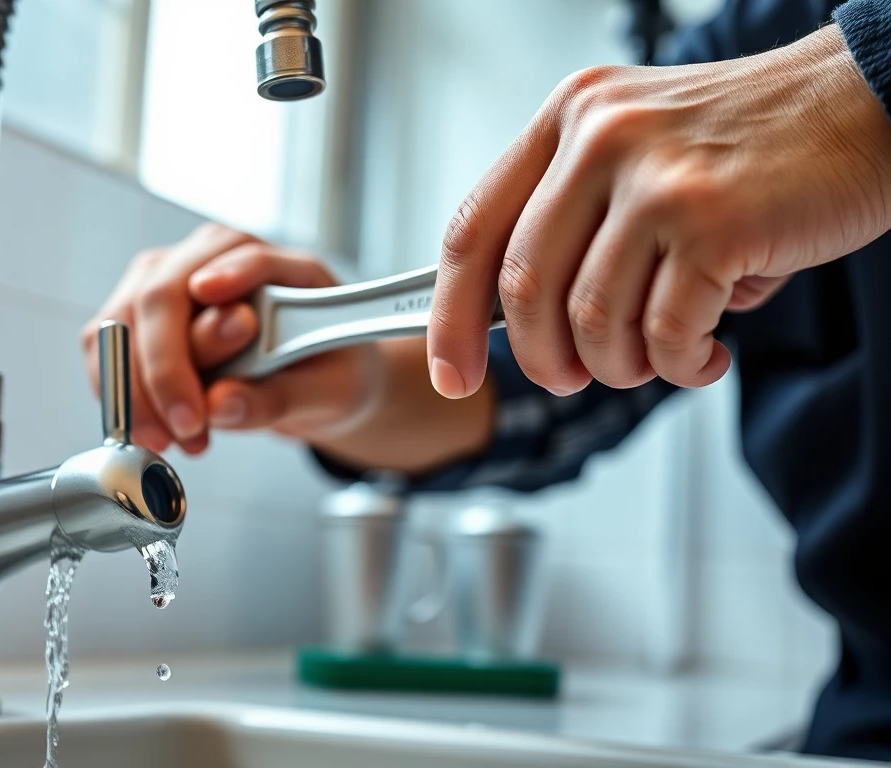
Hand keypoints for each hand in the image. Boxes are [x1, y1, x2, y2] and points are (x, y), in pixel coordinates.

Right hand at [82, 223, 382, 454]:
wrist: (307, 378)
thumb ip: (279, 397)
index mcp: (270, 261)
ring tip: (179, 439)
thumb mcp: (328, 392)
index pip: (240, 262)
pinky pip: (105, 351)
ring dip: (139, 392)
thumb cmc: (323, 370)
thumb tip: (220, 406)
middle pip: (162, 294)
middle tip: (188, 428)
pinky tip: (158, 430)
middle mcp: (208, 257)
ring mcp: (164, 281)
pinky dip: (122, 397)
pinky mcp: (134, 314)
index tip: (217, 361)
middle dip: (166, 371)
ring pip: (122, 323)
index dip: (220, 312)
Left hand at [428, 25, 890, 397]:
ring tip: (660, 356)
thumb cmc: (754, 143)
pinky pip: (664, 334)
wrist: (869, 105)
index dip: (448, 316)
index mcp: (567, 119)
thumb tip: (517, 322)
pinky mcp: (712, 222)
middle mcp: (599, 138)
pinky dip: (681, 365)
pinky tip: (707, 354)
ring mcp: (654, 180)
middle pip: (522, 289)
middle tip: (574, 378)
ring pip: (592, 321)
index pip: (471, 231)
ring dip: (622, 365)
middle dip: (544, 359)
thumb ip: (573, 217)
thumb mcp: (637, 149)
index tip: (451, 373)